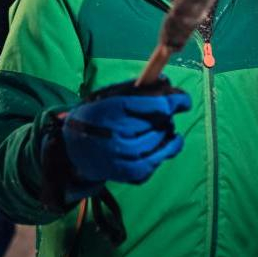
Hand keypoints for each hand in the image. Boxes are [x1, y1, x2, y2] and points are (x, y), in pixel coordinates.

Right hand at [62, 77, 190, 184]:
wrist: (73, 151)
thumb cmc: (93, 118)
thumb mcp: (106, 97)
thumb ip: (134, 88)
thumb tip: (166, 81)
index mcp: (113, 110)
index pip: (155, 106)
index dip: (174, 102)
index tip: (184, 101)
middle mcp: (119, 135)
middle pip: (160, 124)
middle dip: (167, 117)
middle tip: (165, 113)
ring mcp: (125, 158)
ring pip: (161, 143)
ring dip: (167, 134)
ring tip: (164, 130)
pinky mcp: (131, 174)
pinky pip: (157, 161)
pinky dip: (162, 152)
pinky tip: (159, 144)